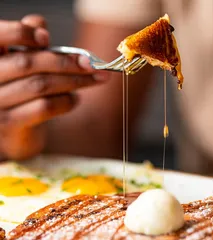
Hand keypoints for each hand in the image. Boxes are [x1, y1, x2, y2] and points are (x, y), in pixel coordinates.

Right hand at [0, 15, 108, 159]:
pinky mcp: (10, 123)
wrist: (14, 132)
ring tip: (93, 80)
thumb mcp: (21, 64)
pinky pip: (44, 107)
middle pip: (29, 63)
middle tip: (93, 65)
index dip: (22, 33)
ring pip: (40, 86)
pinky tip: (76, 99)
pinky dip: (66, 102)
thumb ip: (27, 43)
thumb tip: (40, 24)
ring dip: (74, 82)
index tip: (47, 38)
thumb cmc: (20, 91)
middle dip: (67, 62)